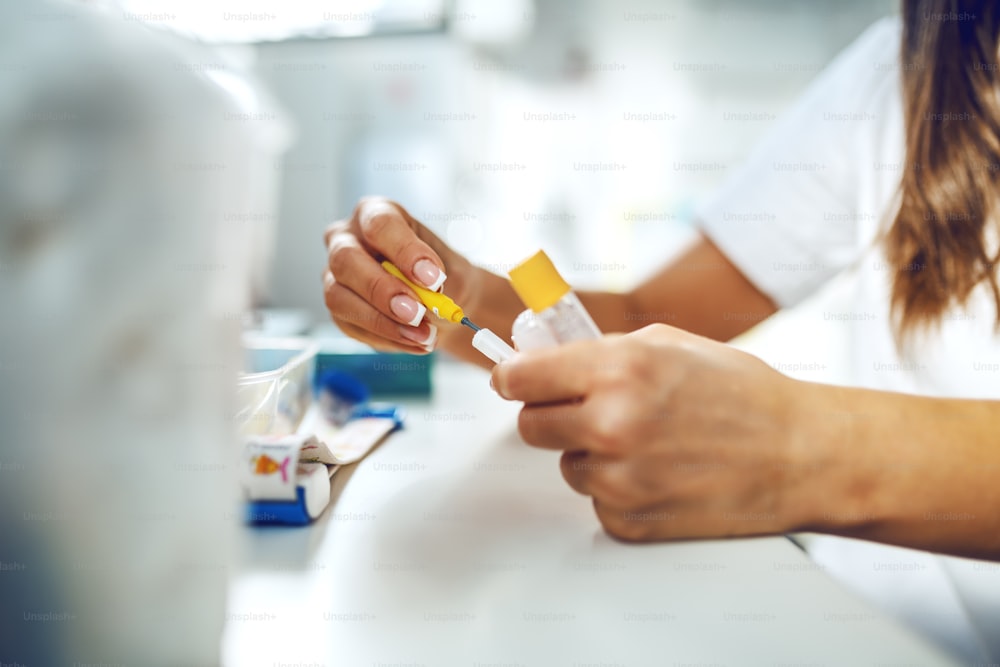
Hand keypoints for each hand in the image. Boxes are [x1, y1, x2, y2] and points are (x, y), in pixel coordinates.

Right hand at [323, 197, 480, 352]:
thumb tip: (428, 299)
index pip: (380, 224)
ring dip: (382, 322)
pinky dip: (386, 338)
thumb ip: (441, 282)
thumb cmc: (440, 274)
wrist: (440, 300)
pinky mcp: (338, 307)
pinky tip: (414, 341)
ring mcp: (335, 274)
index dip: (405, 252)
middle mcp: (346, 239)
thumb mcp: (452, 271)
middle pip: (346, 259)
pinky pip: (350, 325)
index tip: (434, 279)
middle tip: (417, 313)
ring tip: (423, 336)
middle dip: (383, 290)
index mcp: (375, 214)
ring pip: (338, 297)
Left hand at [491, 324, 814, 541]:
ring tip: (644, 442)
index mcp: (617, 369)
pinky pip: (597, 500)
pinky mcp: (629, 521)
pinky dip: (617, 488)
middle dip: (551, 414)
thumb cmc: (744, 394)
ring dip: (590, 453)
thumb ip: (603, 349)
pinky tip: (660, 472)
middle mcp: (611, 424)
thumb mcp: (671, 344)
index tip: (511, 380)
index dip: (513, 378)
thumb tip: (549, 359)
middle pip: (531, 426)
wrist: (801, 455)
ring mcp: (619, 479)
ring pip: (566, 464)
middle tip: (583, 408)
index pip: (521, 379)